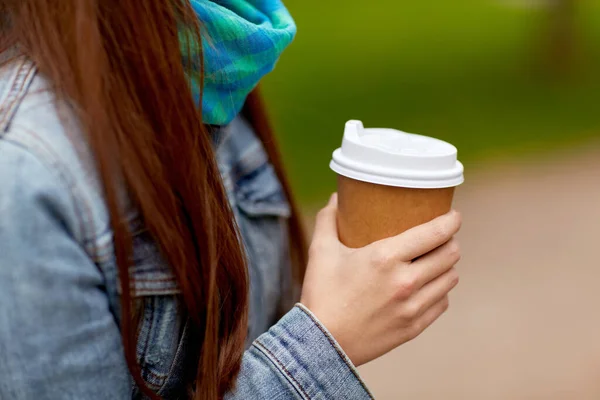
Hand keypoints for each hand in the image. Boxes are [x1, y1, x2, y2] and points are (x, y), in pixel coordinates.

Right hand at [301, 194, 461, 366]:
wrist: (320, 342)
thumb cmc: (321, 293)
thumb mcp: (320, 251)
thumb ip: (328, 219)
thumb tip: (336, 197)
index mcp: (385, 257)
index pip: (435, 233)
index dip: (451, 221)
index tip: (453, 215)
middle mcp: (405, 281)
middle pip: (450, 254)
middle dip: (450, 241)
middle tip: (441, 237)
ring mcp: (412, 306)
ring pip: (450, 278)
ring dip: (446, 266)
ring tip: (436, 261)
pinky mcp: (413, 327)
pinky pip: (441, 303)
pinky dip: (439, 291)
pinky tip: (428, 286)